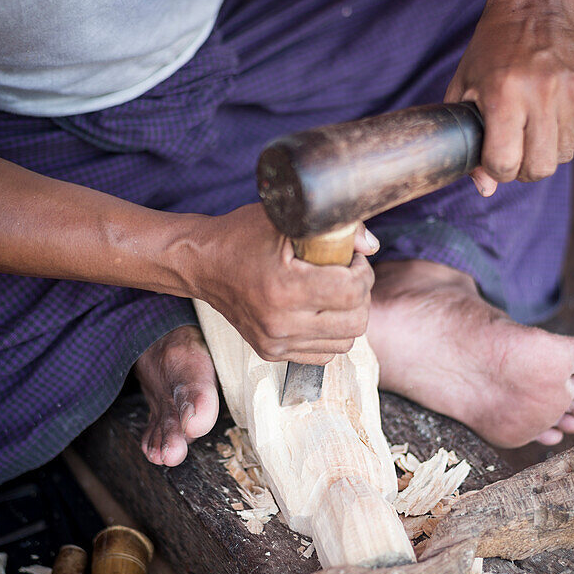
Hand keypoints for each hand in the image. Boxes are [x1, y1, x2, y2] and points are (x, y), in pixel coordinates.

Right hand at [190, 203, 377, 363]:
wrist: (202, 264)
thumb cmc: (242, 235)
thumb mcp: (286, 219)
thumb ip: (334, 228)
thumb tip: (371, 246)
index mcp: (284, 287)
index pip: (352, 291)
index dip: (362, 272)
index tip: (352, 259)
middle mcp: (279, 322)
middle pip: (356, 322)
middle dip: (361, 295)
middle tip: (347, 275)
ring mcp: (275, 342)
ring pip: (345, 342)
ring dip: (349, 316)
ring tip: (334, 293)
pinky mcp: (272, 353)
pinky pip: (324, 353)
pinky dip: (330, 334)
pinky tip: (319, 311)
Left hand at [445, 4, 573, 195]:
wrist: (534, 8)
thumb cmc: (492, 51)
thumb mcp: (465, 89)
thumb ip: (468, 139)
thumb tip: (484, 187)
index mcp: (503, 95)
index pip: (503, 163)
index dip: (495, 169)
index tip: (493, 157)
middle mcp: (541, 94)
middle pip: (539, 168)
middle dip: (523, 169)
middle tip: (516, 150)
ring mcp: (572, 91)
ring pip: (563, 156)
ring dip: (547, 151)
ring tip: (534, 126)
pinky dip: (571, 137)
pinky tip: (555, 117)